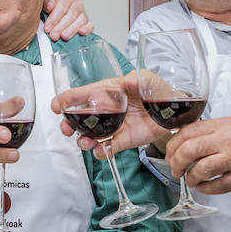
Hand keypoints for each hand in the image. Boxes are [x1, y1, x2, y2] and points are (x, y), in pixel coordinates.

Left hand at [42, 0, 93, 39]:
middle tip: (53, 36)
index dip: (54, 19)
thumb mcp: (44, 2)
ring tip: (63, 37)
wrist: (55, 11)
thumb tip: (51, 6)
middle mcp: (77, 4)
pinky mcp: (87, 23)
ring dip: (72, 30)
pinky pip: (90, 26)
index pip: (62, 7)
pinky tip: (81, 33)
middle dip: (61, 27)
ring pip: (81, 21)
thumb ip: (45, 3)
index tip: (47, 28)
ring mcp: (83, 13)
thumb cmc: (49, 7)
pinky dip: (87, 29)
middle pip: (71, 15)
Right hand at [50, 73, 169, 156]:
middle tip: (66, 129)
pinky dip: (102, 152)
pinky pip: (107, 149)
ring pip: (90, 136)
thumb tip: (128, 82)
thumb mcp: (148, 79)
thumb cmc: (158, 90)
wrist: (174, 111)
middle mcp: (106, 110)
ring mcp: (113, 127)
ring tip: (86, 143)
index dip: (66, 100)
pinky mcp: (122, 141)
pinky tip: (102, 151)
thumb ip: (137, 79)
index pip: (82, 94)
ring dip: (83, 140)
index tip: (56, 106)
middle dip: (68, 125)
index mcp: (107, 92)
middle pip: (79, 119)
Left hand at [164, 117, 230, 192]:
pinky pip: (216, 186)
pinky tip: (204, 187)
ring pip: (201, 170)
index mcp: (221, 126)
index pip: (187, 132)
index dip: (172, 145)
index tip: (169, 154)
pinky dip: (205, 189)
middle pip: (189, 150)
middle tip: (175, 170)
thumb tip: (183, 140)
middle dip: (176, 163)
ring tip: (190, 180)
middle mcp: (227, 141)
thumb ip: (209, 131)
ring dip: (190, 178)